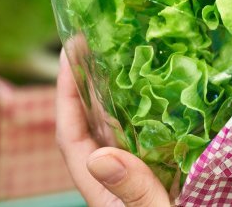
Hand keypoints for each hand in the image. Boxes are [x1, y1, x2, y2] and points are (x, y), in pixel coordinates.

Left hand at [55, 52, 170, 206]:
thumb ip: (132, 189)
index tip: (68, 56)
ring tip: (125, 55)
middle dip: (90, 84)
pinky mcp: (166, 178)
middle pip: (93, 124)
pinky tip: (165, 94)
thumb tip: (100, 157)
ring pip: (123, 128)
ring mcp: (140, 176)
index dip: (66, 94)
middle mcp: (116, 178)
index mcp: (102, 189)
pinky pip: (152, 140)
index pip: (71, 135)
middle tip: (94, 41)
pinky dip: (153, 115)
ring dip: (121, 95)